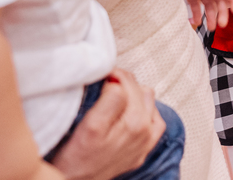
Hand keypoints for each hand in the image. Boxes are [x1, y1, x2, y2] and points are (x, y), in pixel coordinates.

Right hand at [50, 70, 164, 179]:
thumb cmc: (77, 158)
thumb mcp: (91, 125)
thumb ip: (110, 99)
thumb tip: (117, 81)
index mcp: (135, 122)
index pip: (128, 82)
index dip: (112, 74)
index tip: (101, 75)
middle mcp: (145, 132)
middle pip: (141, 90)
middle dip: (123, 82)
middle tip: (105, 81)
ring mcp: (145, 142)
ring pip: (149, 101)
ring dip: (134, 93)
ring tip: (115, 94)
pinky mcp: (142, 150)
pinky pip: (155, 121)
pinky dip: (145, 111)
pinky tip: (130, 110)